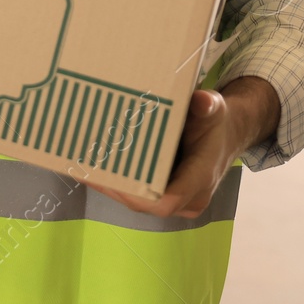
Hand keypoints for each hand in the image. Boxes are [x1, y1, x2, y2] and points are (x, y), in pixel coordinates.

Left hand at [85, 77, 279, 218]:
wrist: (224, 134)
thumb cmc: (216, 122)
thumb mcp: (215, 109)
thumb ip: (208, 106)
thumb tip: (201, 101)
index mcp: (200, 179)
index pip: (166, 201)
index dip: (137, 194)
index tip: (110, 176)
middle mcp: (188, 197)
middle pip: (142, 202)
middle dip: (111, 185)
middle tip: (82, 164)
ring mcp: (176, 200)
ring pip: (136, 199)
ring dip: (108, 183)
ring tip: (78, 163)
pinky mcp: (164, 194)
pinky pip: (137, 193)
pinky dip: (115, 180)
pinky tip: (89, 164)